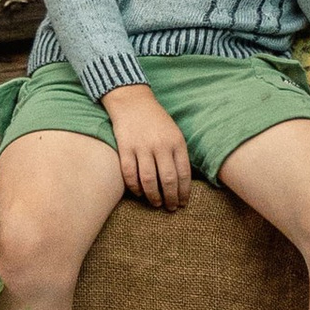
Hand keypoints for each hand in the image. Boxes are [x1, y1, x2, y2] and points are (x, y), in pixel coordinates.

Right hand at [103, 84, 190, 209]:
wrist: (132, 101)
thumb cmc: (156, 120)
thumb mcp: (174, 133)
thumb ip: (178, 154)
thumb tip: (182, 182)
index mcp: (176, 142)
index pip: (183, 173)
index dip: (184, 192)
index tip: (183, 203)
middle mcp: (161, 145)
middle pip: (168, 180)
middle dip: (171, 198)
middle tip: (170, 208)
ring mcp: (142, 147)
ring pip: (149, 180)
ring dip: (153, 196)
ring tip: (156, 203)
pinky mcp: (125, 148)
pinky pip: (130, 174)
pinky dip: (134, 187)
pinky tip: (139, 193)